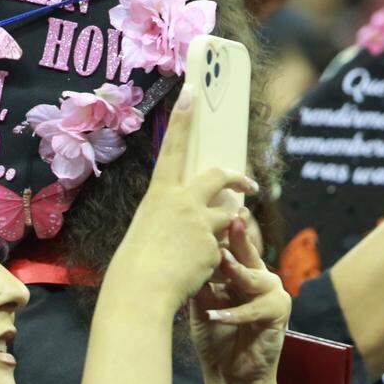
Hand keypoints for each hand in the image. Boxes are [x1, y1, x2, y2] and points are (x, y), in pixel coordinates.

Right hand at [112, 87, 258, 313]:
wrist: (142, 291)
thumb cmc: (135, 266)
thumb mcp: (147, 231)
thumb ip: (169, 218)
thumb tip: (188, 220)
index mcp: (159, 194)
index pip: (173, 148)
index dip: (183, 119)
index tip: (192, 92)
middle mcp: (182, 201)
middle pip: (218, 176)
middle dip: (237, 178)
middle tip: (248, 183)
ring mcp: (200, 221)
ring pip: (227, 216)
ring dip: (224, 230)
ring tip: (203, 251)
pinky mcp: (214, 243)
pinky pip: (224, 246)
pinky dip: (216, 258)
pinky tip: (197, 272)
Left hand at [189, 214, 289, 383]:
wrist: (229, 374)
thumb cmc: (214, 338)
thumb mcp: (202, 305)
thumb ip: (201, 282)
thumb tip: (185, 257)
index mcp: (242, 272)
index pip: (232, 248)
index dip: (223, 233)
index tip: (209, 214)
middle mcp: (260, 278)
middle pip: (248, 254)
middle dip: (238, 238)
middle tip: (229, 220)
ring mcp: (272, 293)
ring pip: (254, 277)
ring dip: (236, 272)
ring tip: (221, 261)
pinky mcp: (279, 313)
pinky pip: (255, 309)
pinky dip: (233, 314)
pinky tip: (214, 315)